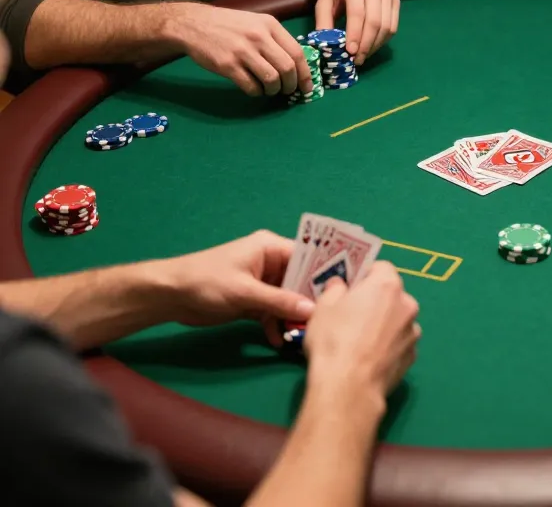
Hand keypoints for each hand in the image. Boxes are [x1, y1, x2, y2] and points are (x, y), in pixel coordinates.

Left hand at [158, 230, 314, 346]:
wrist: (170, 296)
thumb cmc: (206, 282)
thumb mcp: (245, 292)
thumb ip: (279, 301)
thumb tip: (313, 310)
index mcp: (270, 248)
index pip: (307, 256)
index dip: (325, 272)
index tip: (343, 290)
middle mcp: (270, 263)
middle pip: (300, 281)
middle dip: (310, 301)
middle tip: (325, 320)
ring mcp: (262, 283)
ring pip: (288, 300)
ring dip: (292, 317)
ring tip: (301, 336)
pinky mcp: (252, 301)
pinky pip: (273, 312)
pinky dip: (276, 325)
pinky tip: (278, 341)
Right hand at [165, 3, 311, 96]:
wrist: (194, 24)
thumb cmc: (229, 25)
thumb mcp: (256, 22)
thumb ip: (275, 39)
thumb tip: (297, 65)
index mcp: (270, 25)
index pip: (297, 53)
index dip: (305, 73)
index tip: (306, 86)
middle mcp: (259, 36)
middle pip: (287, 68)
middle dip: (291, 85)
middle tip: (288, 91)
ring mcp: (242, 51)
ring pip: (271, 79)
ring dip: (274, 90)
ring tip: (269, 90)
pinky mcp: (227, 65)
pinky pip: (251, 86)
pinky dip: (256, 92)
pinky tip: (254, 89)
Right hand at [304, 262, 419, 395]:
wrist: (348, 386)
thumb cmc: (333, 339)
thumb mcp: (324, 306)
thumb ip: (336, 289)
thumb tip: (341, 285)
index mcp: (387, 285)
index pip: (381, 267)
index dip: (365, 275)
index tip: (351, 287)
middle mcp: (407, 305)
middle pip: (392, 294)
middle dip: (375, 300)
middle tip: (352, 314)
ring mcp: (413, 332)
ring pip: (397, 320)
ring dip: (384, 323)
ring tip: (360, 340)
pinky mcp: (412, 357)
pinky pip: (399, 343)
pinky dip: (388, 346)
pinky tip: (369, 358)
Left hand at [314, 0, 399, 65]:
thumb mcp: (323, 1)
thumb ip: (323, 22)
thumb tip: (327, 47)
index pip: (357, 12)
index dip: (355, 34)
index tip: (351, 52)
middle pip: (375, 21)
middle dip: (366, 44)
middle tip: (357, 60)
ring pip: (387, 26)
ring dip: (375, 45)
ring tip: (364, 56)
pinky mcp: (395, 0)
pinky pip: (393, 26)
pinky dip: (384, 40)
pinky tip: (372, 46)